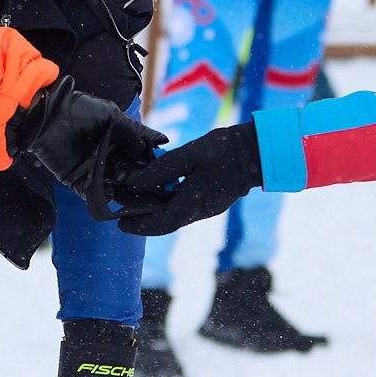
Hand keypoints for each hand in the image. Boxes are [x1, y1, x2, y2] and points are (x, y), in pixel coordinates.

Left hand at [7, 79, 164, 216]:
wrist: (46, 116)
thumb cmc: (78, 108)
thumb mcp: (111, 115)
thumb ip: (135, 130)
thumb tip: (163, 141)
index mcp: (118, 141)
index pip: (138, 156)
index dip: (147, 164)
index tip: (158, 171)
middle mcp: (108, 157)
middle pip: (128, 174)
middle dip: (136, 179)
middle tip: (145, 184)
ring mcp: (93, 170)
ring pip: (112, 186)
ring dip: (121, 189)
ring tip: (129, 191)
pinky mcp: (77, 181)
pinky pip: (92, 194)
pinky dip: (100, 197)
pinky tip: (109, 194)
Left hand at [110, 124, 263, 235]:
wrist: (255, 152)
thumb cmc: (223, 150)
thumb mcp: (188, 156)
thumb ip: (159, 170)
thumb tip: (132, 183)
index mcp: (193, 204)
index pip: (160, 223)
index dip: (138, 226)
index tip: (120, 222)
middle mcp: (199, 212)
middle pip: (165, 223)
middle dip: (143, 220)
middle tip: (122, 210)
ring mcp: (207, 209)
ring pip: (174, 216)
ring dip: (155, 212)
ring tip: (135, 200)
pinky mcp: (210, 202)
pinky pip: (183, 208)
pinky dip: (167, 204)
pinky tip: (157, 191)